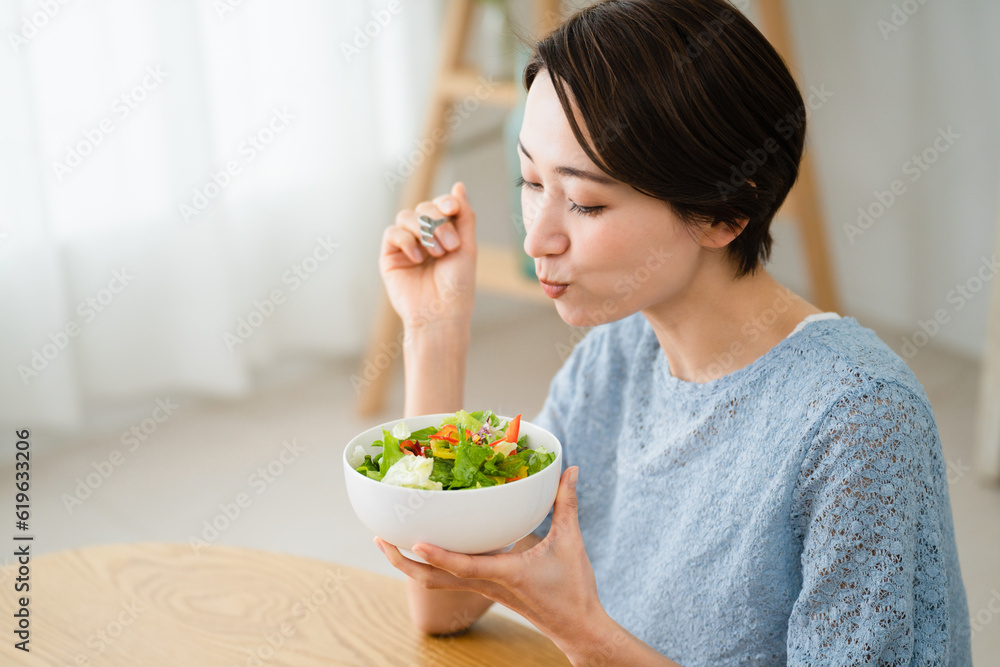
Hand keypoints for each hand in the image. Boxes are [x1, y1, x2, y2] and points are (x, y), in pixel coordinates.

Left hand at [375, 467, 611, 659]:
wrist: (576, 627)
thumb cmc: (573, 589)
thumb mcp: (570, 542)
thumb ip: (566, 504)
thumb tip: (571, 471)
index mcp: (504, 574)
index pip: (463, 568)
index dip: (439, 555)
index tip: (414, 542)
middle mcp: (486, 585)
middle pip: (432, 581)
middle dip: (402, 562)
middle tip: (380, 539)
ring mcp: (483, 589)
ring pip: (436, 582)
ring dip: (411, 564)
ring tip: (390, 540)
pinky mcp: (486, 590)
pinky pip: (450, 578)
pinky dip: (433, 563)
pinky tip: (429, 544)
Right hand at [379, 181, 476, 331]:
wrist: (441, 314)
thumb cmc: (457, 286)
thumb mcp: (468, 247)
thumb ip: (464, 216)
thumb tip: (458, 185)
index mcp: (444, 234)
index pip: (440, 205)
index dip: (445, 202)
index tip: (452, 209)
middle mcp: (424, 237)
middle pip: (424, 208)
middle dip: (438, 222)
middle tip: (449, 245)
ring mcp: (406, 246)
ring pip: (406, 216)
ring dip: (423, 231)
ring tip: (435, 253)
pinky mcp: (390, 256)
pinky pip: (392, 233)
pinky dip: (406, 240)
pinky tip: (418, 258)